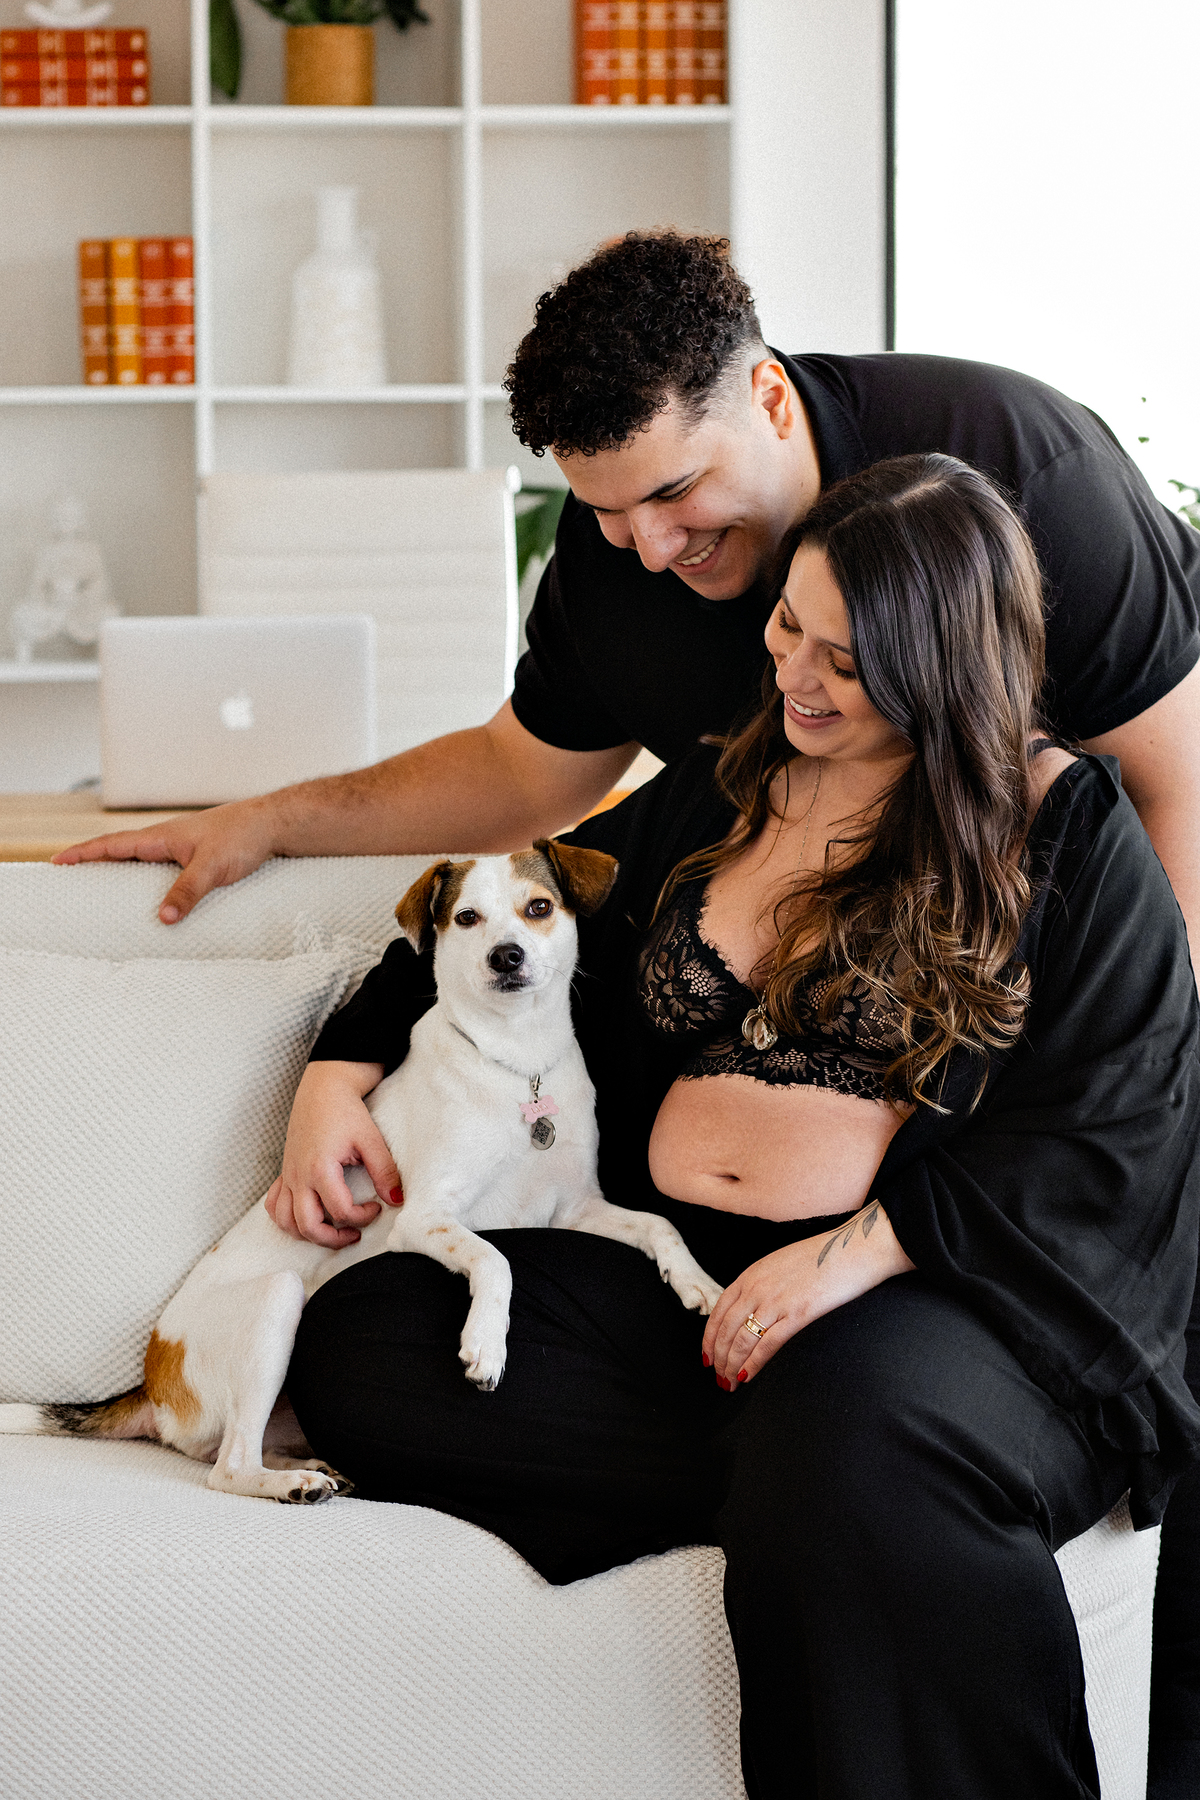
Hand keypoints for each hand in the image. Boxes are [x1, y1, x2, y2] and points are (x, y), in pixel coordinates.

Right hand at [52, 796, 278, 923]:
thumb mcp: (213, 868)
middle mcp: (167, 838)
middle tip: (68, 874)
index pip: (112, 844)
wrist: (273, 824)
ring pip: (141, 857)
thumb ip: (188, 891)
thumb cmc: (243, 837)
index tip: (57, 861)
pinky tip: (149, 888)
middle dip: (93, 860)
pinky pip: (161, 864)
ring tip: (99, 884)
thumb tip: (163, 919)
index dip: (84, 853)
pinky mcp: (197, 853)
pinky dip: (145, 874)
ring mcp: (182, 845)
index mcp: (161, 836)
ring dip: (118, 866)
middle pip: (120, 849)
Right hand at [265, 1060, 398, 1247]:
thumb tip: (396, 1200)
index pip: (341, 1211)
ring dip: (308, 1234)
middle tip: (354, 1233)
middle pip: (307, 1226)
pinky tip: (307, 1214)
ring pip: (285, 1221)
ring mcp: (288, 1176)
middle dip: (333, 1239)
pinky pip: (273, 1205)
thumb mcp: (371, 1140)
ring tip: (332, 1229)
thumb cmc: (346, 1111)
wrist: (323, 1088)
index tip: (376, 1206)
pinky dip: (286, 1218)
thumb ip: (384, 1172)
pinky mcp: (284, 1172)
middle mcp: (298, 1176)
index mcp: (320, 1169)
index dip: (363, 1217)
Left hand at [702, 1202, 914, 1387]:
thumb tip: (750, 1308)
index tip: (707, 1355)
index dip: (710, 1337)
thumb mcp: (779, 1263)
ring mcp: (776, 1301)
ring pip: (742, 1340)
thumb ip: (761, 1283)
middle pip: (727, 1329)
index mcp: (751, 1274)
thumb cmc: (821, 1257)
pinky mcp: (797, 1314)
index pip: (719, 1311)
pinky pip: (767, 1344)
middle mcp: (757, 1287)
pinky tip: (748, 1376)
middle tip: (718, 1377)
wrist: (852, 1249)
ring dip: (732, 1365)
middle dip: (719, 1357)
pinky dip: (753, 1363)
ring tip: (730, 1382)